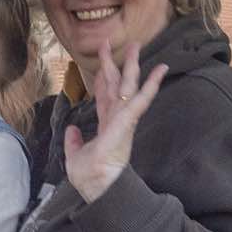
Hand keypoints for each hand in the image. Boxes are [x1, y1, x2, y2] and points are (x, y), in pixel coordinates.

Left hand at [61, 37, 166, 202]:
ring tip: (136, 44)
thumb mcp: (75, 156)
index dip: (101, 79)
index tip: (100, 64)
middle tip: (110, 42)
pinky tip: (161, 68)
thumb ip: (74, 141)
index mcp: (105, 126)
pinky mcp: (128, 122)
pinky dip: (151, 84)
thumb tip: (70, 129)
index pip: (104, 97)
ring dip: (132, 65)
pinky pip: (141, 99)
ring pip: (128, 86)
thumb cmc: (89, 178)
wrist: (99, 190)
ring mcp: (123, 119)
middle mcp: (116, 119)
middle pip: (115, 85)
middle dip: (114, 63)